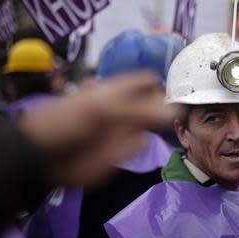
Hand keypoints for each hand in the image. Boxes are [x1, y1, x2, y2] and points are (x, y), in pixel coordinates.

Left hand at [19, 71, 179, 186]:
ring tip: (189, 123)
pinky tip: (165, 141)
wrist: (44, 156)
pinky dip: (151, 144)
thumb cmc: (68, 121)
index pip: (148, 81)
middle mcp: (126, 108)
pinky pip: (142, 145)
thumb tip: (175, 112)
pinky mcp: (123, 152)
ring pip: (153, 125)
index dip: (165, 83)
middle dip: (172, 105)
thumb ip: (138, 110)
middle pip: (155, 103)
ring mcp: (125, 130)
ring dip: (166, 125)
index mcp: (118, 89)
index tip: (186, 91)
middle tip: (194, 110)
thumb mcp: (101, 109)